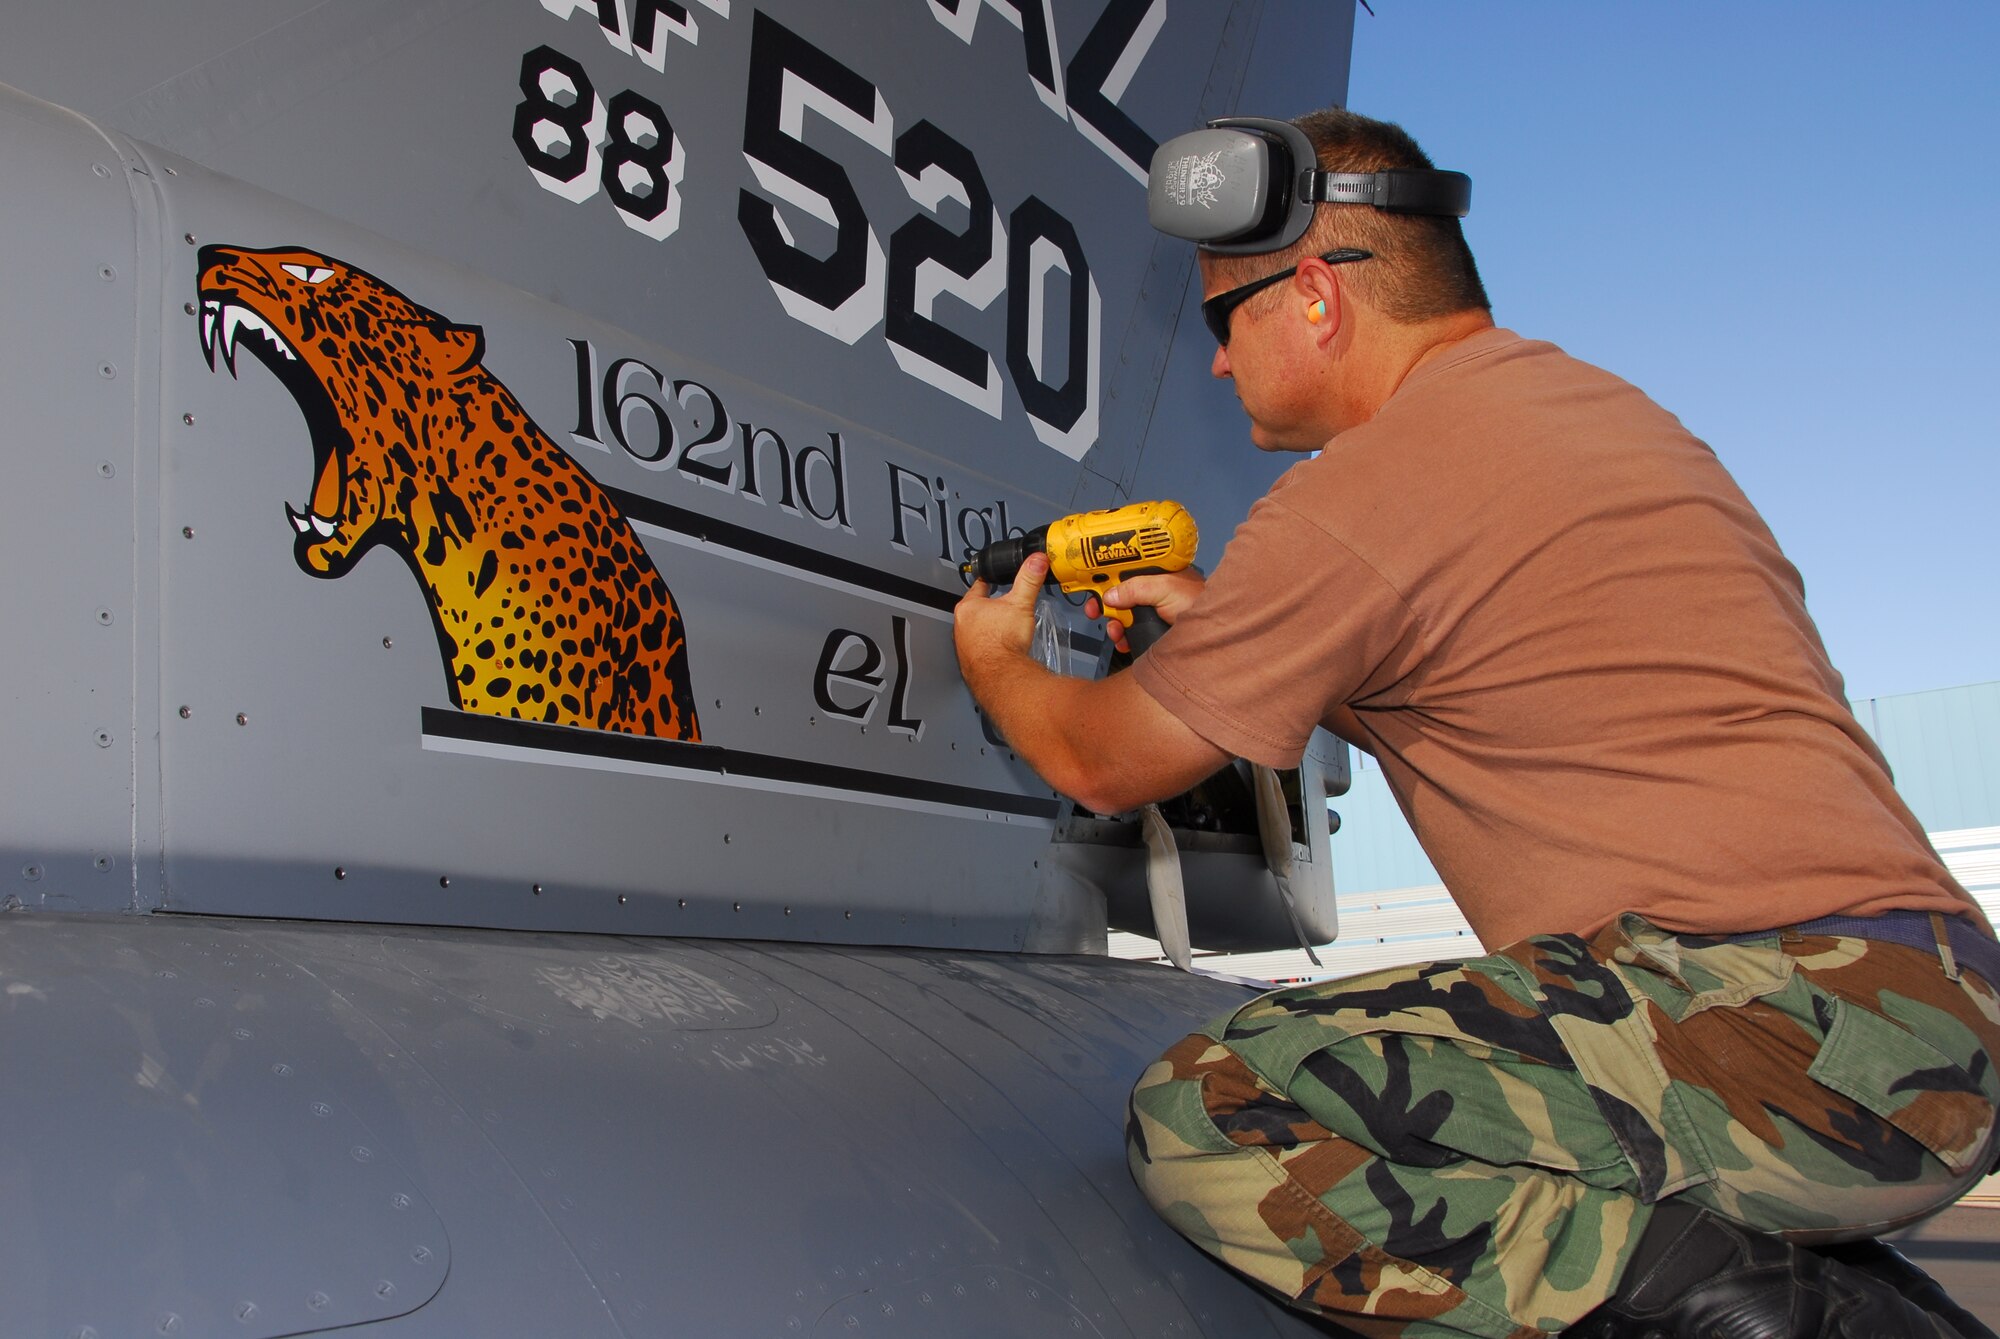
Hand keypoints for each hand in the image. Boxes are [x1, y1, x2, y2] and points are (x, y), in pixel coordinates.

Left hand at [953, 551, 1049, 690]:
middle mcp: (961, 626)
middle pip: (976, 610)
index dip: (988, 581)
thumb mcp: (1021, 603)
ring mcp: (964, 646)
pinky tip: (1000, 651)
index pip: (978, 587)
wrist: (1001, 676)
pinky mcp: (971, 662)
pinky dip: (989, 648)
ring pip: (976, 631)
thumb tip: (1036, 561)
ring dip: (988, 629)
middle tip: (1002, 607)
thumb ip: (1029, 580)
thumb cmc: (1003, 643)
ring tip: (1003, 630)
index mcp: (969, 607)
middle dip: (989, 608)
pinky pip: (980, 650)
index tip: (991, 579)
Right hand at [1085, 566, 1205, 653]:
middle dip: (1106, 604)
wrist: (1215, 635)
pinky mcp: (1153, 630)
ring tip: (1115, 632)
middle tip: (1094, 612)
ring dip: (1114, 624)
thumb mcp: (1165, 589)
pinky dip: (1123, 637)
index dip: (1106, 574)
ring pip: (1123, 615)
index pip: (1126, 567)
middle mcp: (1154, 590)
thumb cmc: (1198, 604)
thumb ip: (1136, 588)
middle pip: (1120, 593)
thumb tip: (1109, 595)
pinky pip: (1131, 632)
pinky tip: (1123, 642)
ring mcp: (1154, 611)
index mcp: (1157, 572)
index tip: (1091, 583)